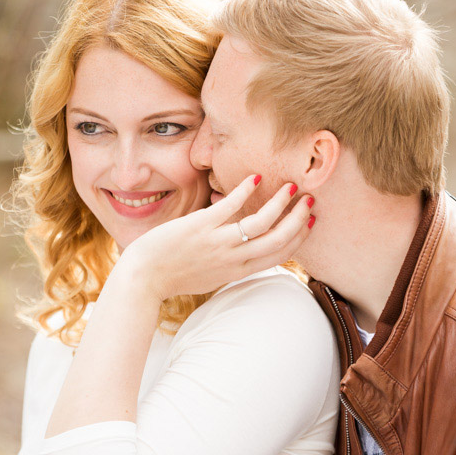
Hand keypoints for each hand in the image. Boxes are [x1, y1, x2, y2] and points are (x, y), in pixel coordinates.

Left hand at [116, 175, 314, 302]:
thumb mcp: (211, 276)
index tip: (310, 221)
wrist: (144, 277)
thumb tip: (245, 248)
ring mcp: (218, 242)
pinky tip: (255, 177)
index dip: (299, 238)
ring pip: (261, 222)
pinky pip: (230, 205)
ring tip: (291, 187)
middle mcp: (233, 258)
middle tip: (311, 200)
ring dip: (280, 203)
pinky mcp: (201, 226)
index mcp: (237, 271)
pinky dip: (245, 190)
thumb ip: (231, 263)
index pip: (279, 255)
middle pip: (278, 239)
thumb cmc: (175, 275)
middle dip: (298, 218)